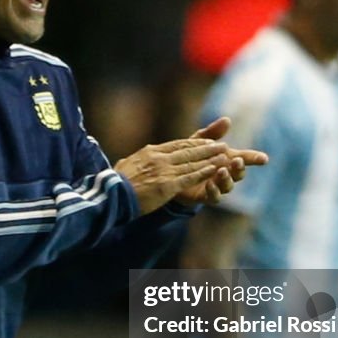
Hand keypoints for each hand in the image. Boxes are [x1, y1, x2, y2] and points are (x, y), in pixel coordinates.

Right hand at [114, 138, 228, 214]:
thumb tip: (137, 159)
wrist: (112, 196)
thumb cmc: (115, 184)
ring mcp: (164, 171)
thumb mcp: (126, 165)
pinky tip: (214, 170)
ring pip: (192, 162)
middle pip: (188, 150)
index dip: (195, 143)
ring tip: (225, 155)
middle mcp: (159, 158)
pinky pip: (190, 177)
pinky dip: (204, 172)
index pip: (177, 145)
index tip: (207, 142)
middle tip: (222, 145)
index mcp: (150, 152)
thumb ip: (137, 160)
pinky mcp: (167, 186)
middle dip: (208, 148)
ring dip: (211, 158)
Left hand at [174, 117, 268, 205]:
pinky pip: (214, 197)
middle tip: (237, 160)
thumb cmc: (190, 156)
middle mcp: (225, 174)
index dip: (255, 158)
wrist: (172, 174)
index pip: (244, 158)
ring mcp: (216, 186)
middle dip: (240, 167)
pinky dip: (213, 191)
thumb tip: (227, 120)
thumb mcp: (198, 141)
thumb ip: (212, 132)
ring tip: (222, 170)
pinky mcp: (204, 196)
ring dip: (227, 178)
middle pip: (238, 173)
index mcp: (226, 159)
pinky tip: (210, 184)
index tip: (264, 158)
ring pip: (228, 186)